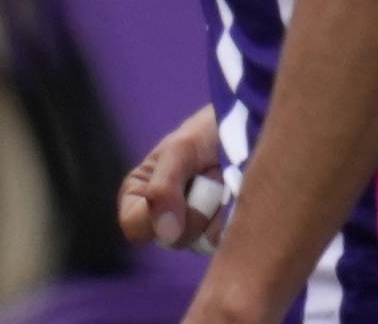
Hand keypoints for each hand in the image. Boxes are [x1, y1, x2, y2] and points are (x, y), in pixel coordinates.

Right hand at [118, 106, 224, 250]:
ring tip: (222, 183)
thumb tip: (166, 234)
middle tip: (208, 177)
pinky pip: (223, 241)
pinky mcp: (215, 237)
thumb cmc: (204, 135)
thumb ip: (164, 187)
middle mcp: (160, 220)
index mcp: (138, 197)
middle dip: (196, 209)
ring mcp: (190, 231)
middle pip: (173, 240)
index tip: (180, 190)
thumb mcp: (179, 150)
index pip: (136, 227)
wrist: (242, 133)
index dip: (157, 216)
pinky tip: (233, 196)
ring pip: (200, 242)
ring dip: (217, 211)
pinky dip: (231, 218)